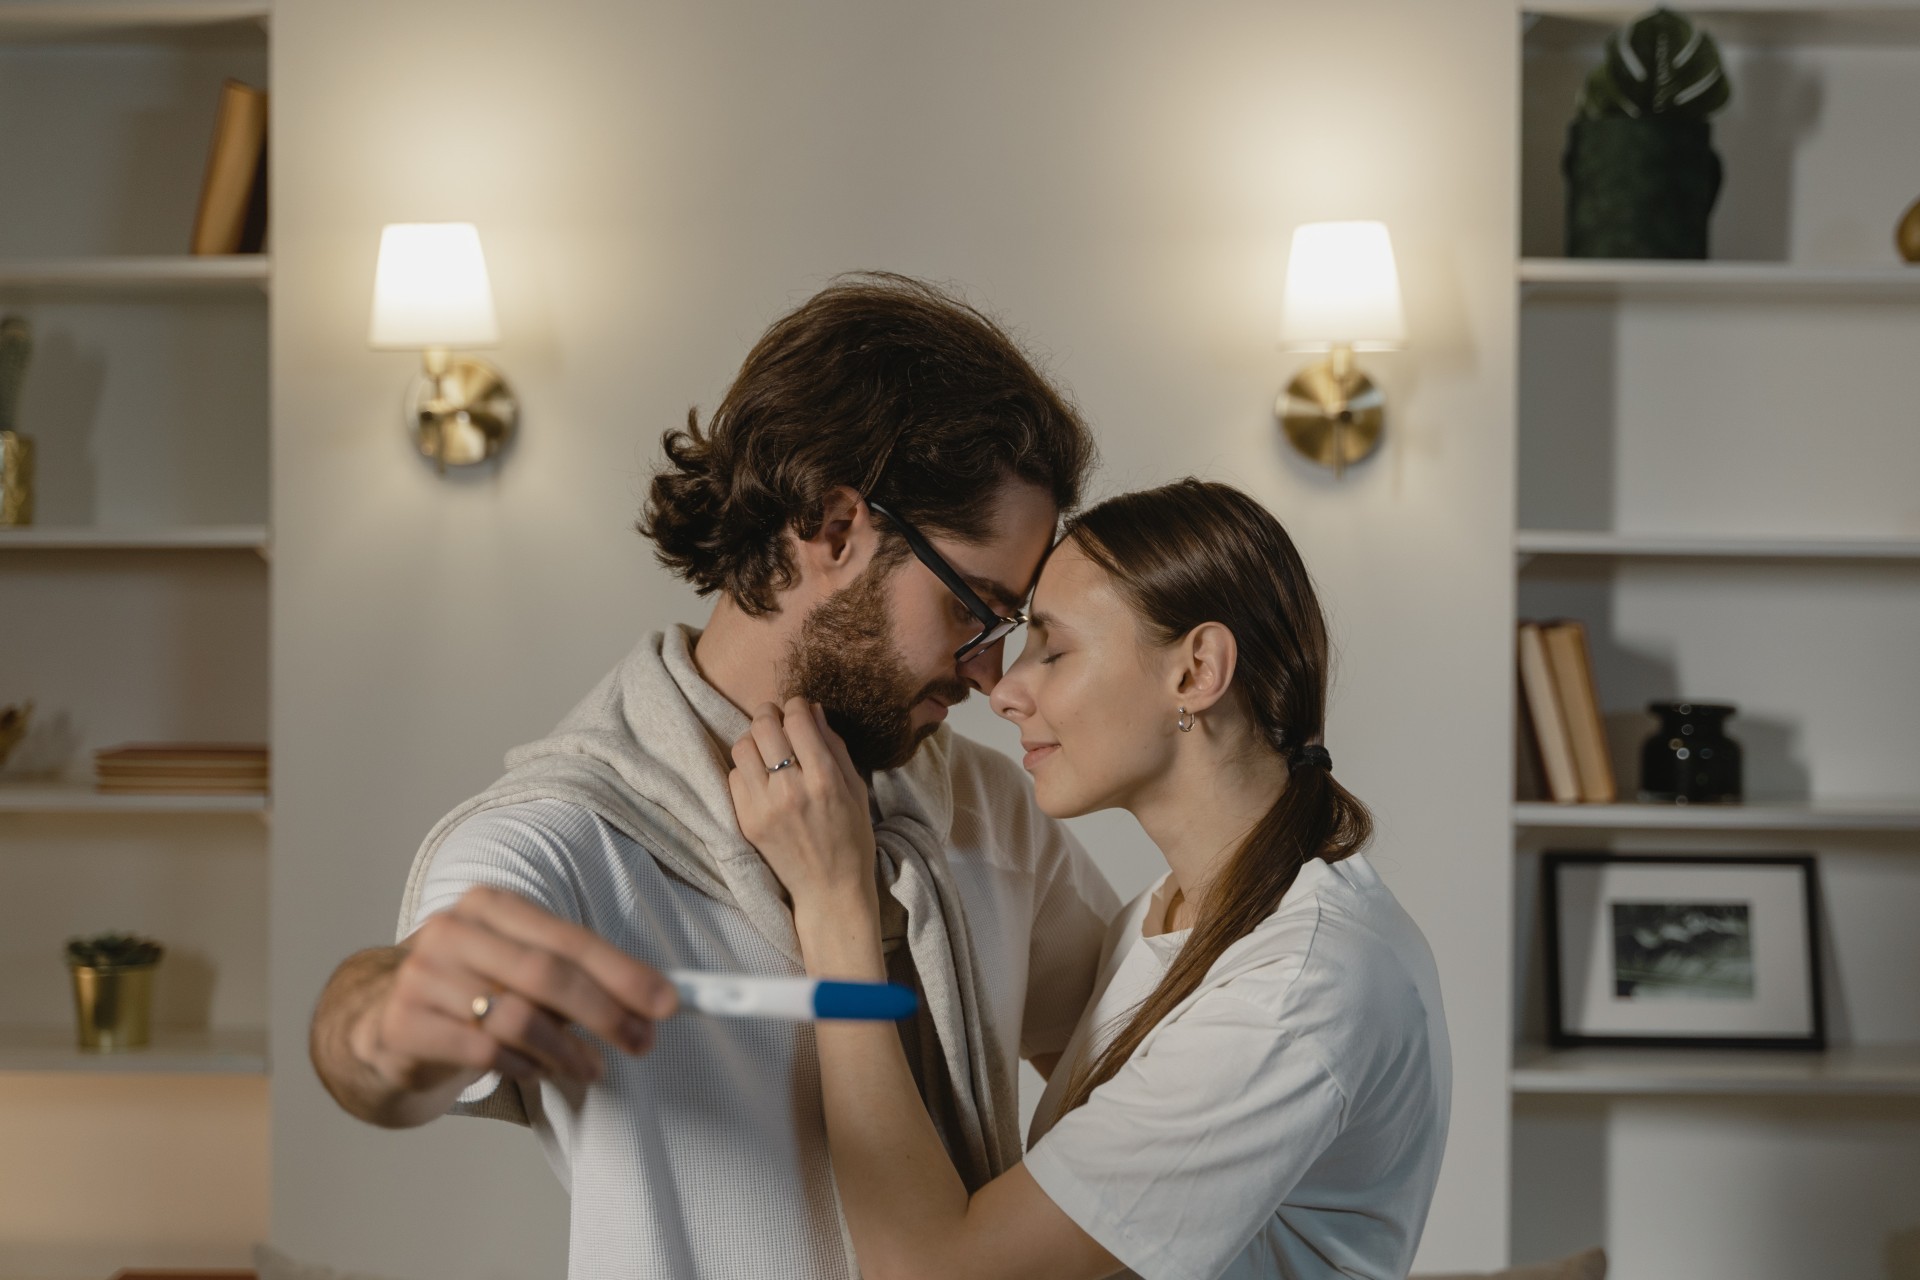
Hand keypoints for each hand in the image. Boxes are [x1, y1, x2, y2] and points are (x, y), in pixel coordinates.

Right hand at [350, 886, 678, 1094]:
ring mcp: (424, 975)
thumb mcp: (519, 969)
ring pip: (519, 1018)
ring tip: (588, 1066)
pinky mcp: (405, 1022)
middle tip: (641, 1043)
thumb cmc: (472, 992)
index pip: (570, 939)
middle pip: (548, 974)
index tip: (667, 1003)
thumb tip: (650, 1001)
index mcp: (491, 906)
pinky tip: (534, 1070)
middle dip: (606, 1014)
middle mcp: (454, 931)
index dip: (623, 972)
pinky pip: (485, 1051)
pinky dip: (523, 1067)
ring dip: (567, 1051)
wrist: (384, 1023)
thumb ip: (576, 977)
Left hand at [728, 697, 879, 925]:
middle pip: (763, 726)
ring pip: (742, 747)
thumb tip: (813, 710)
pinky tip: (761, 777)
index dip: (796, 705)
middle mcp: (791, 790)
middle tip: (777, 719)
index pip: (798, 720)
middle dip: (770, 713)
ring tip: (767, 748)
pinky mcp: (746, 821)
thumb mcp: (856, 788)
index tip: (799, 708)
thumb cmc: (851, 837)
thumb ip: (834, 746)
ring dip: (755, 740)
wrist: (829, 889)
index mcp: (825, 779)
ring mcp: (764, 807)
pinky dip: (746, 769)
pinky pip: (734, 777)